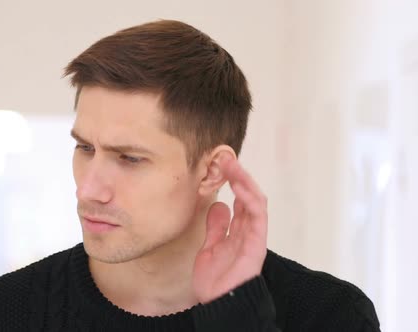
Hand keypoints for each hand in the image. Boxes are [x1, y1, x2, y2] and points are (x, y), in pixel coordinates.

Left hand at [192, 159, 267, 303]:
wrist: (218, 304)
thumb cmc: (215, 280)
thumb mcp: (210, 247)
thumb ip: (216, 227)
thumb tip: (219, 205)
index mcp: (238, 230)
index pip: (240, 200)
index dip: (233, 181)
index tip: (220, 165)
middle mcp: (248, 230)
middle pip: (248, 196)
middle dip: (238, 175)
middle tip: (224, 157)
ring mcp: (254, 236)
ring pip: (255, 201)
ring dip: (244, 181)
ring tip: (232, 165)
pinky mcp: (257, 244)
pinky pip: (257, 217)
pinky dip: (250, 200)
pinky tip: (239, 186)